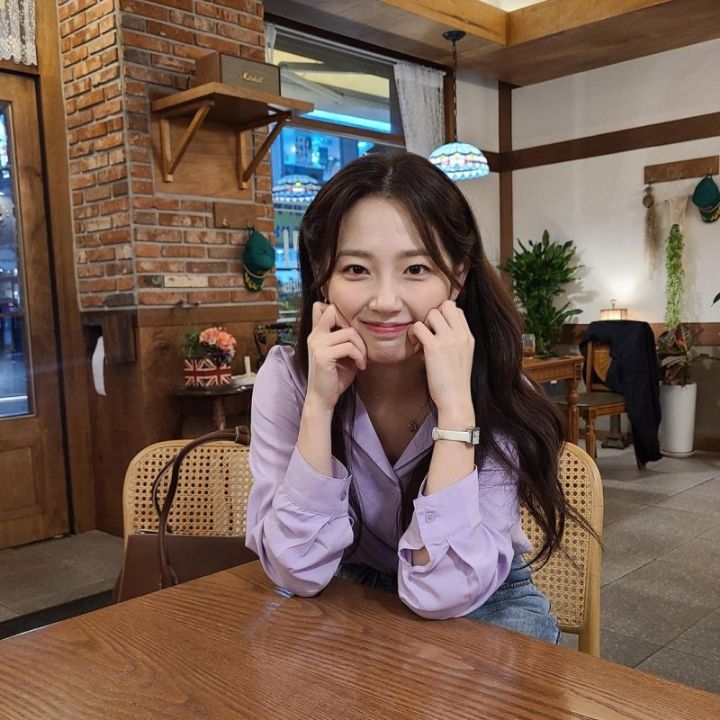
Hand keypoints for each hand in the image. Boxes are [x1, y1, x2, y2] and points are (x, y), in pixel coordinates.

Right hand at [306, 302, 366, 410]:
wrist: (323, 398)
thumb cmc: (336, 376)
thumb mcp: (343, 353)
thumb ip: (346, 337)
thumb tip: (361, 322)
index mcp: (317, 333)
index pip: (323, 307)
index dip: (341, 313)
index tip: (352, 334)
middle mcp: (314, 335)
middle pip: (335, 312)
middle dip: (355, 329)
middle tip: (360, 347)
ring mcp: (317, 344)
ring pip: (349, 332)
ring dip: (361, 347)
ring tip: (362, 360)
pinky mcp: (322, 355)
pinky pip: (349, 347)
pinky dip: (359, 356)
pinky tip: (360, 366)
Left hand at [409, 300, 474, 418]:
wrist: (455, 399)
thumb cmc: (454, 382)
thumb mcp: (462, 356)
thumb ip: (454, 342)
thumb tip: (434, 332)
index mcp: (468, 336)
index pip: (456, 309)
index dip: (443, 316)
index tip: (436, 331)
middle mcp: (461, 335)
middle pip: (445, 305)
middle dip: (433, 316)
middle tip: (428, 333)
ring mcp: (448, 339)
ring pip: (431, 314)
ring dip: (423, 325)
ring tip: (421, 341)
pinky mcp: (434, 347)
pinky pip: (418, 327)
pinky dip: (413, 335)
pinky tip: (415, 347)